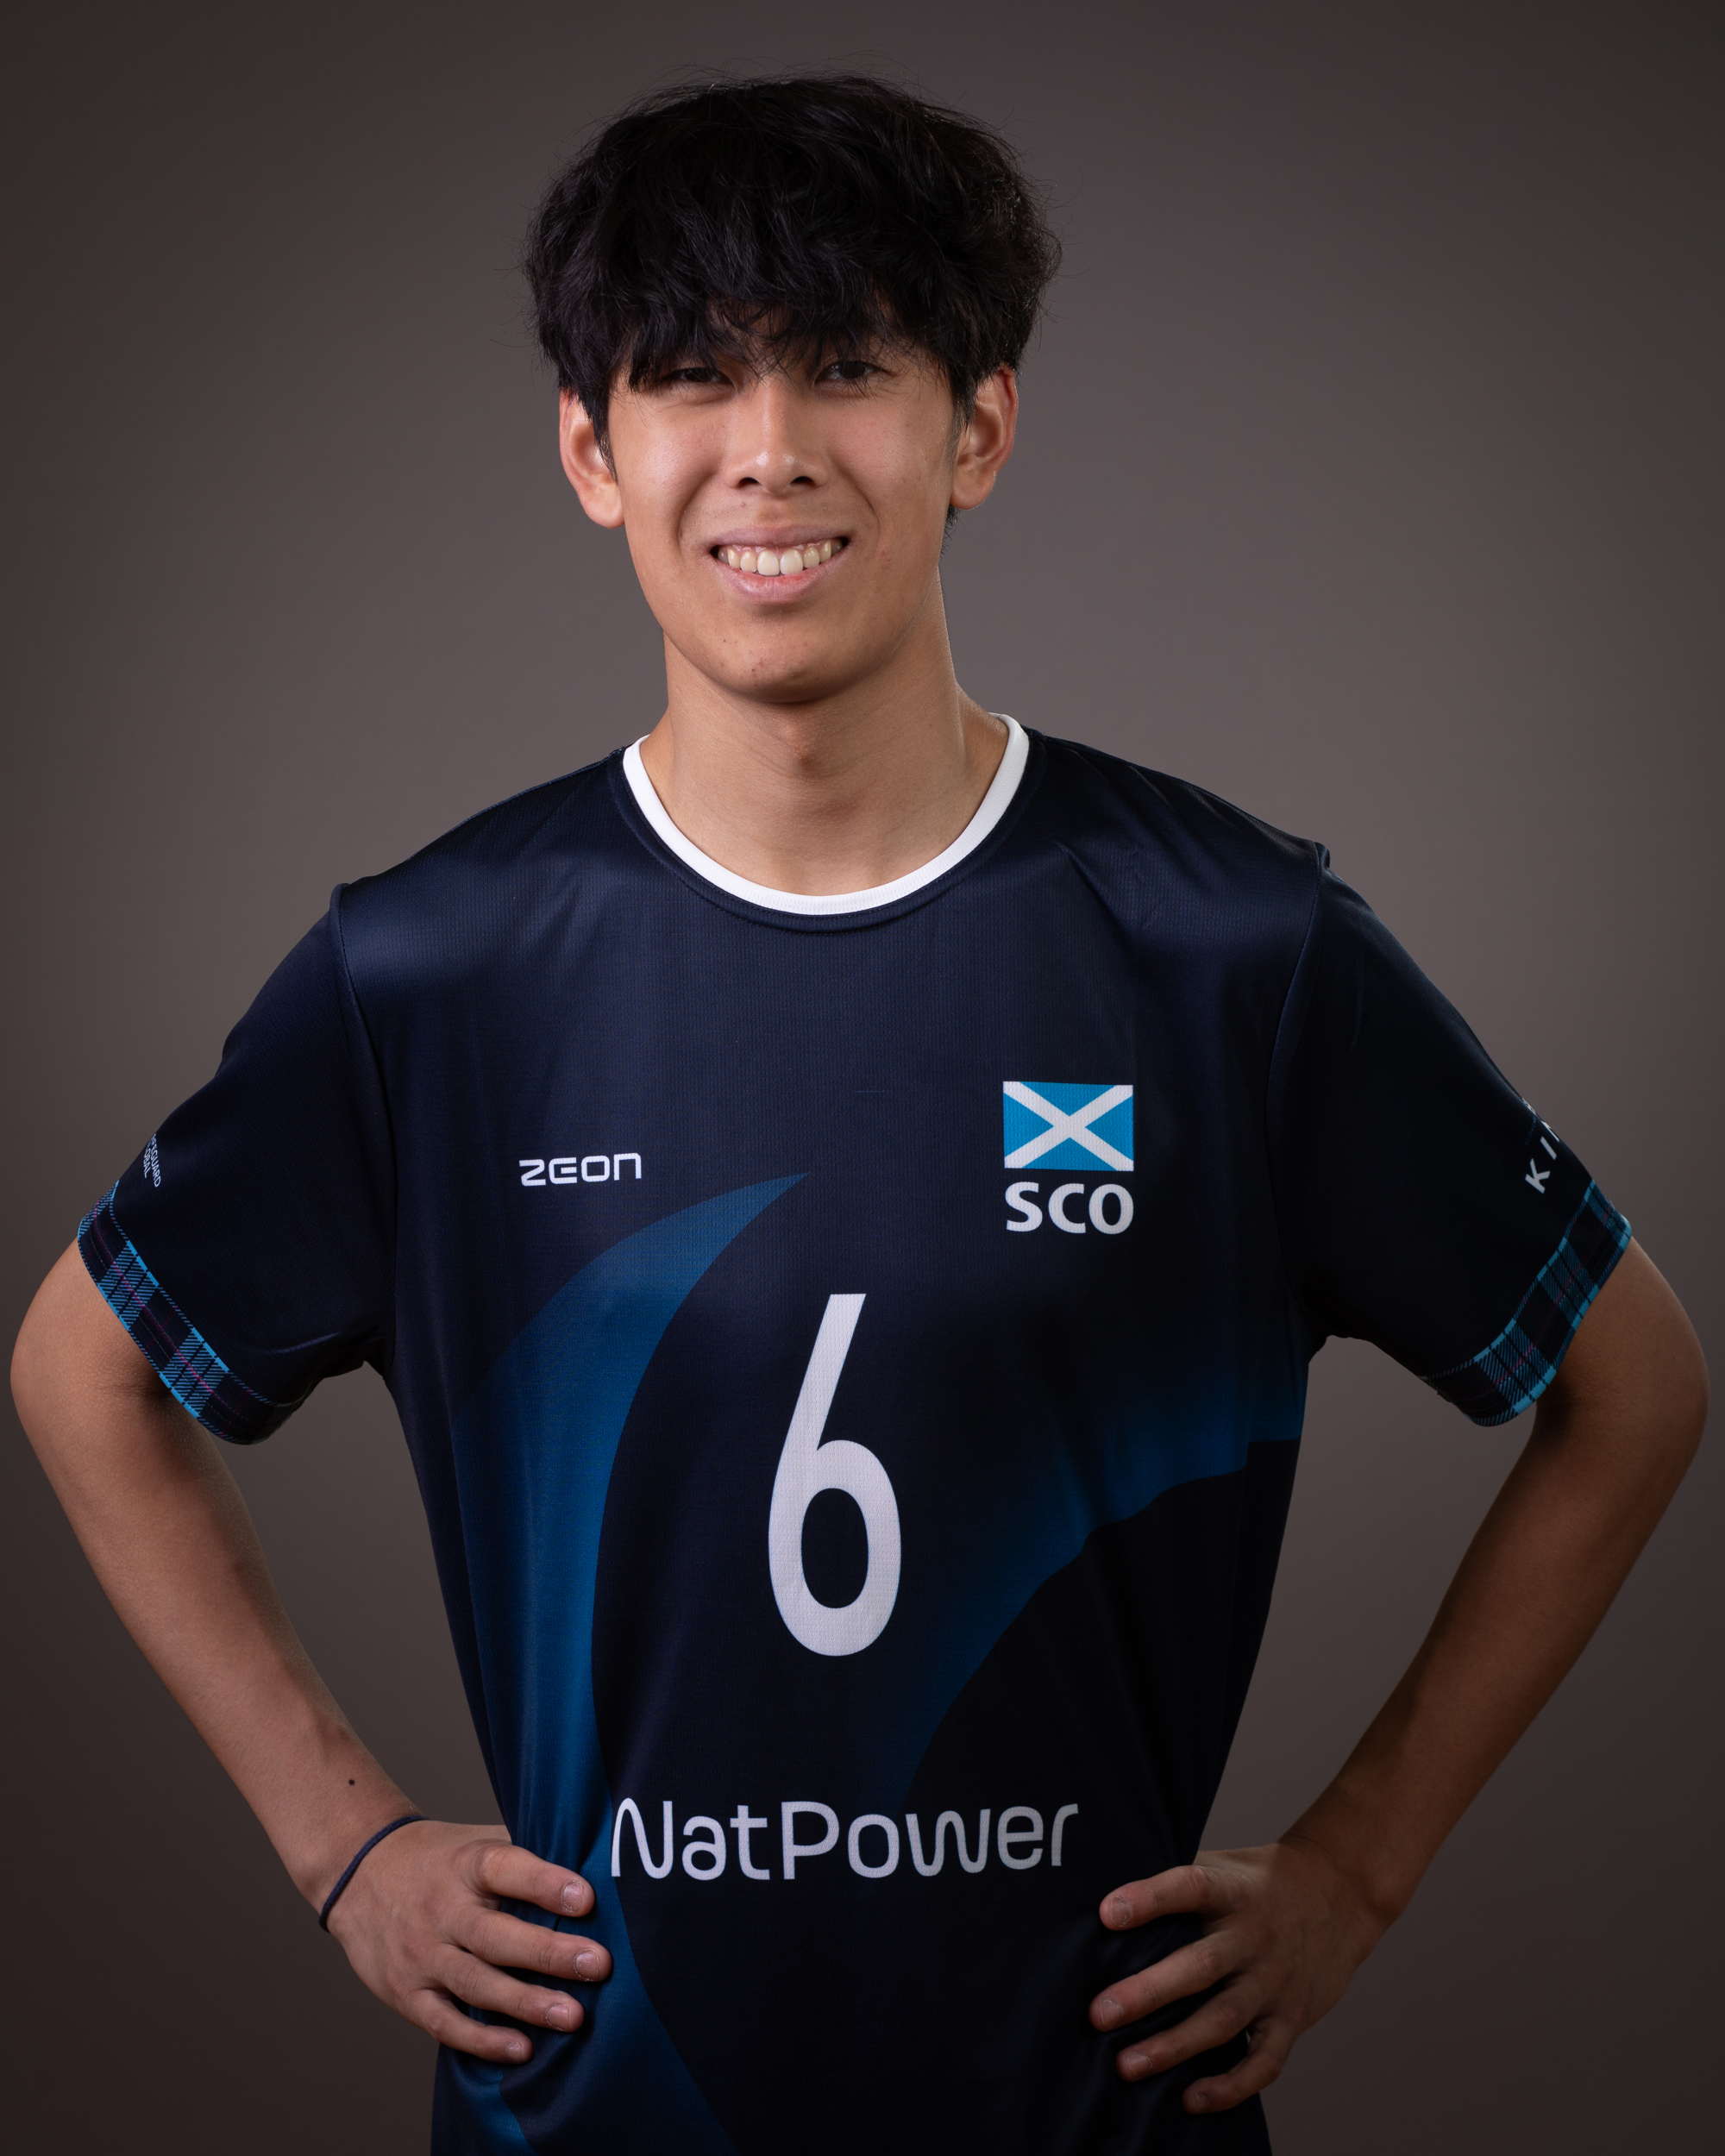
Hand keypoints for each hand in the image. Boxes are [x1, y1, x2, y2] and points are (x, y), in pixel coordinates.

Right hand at [325, 1819, 612, 2062]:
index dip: (545, 1883)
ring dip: (525, 2002)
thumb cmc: (442, 1859)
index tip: (586, 1897)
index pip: (506, 1869)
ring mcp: (422, 1954)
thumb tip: (599, 1864)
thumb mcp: (479, 1840)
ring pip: (475, 1982)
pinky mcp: (407, 1992)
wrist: (360, 1873)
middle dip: (548, 1953)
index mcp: (466, 1864)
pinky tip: (521, 2049)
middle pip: (496, 1935)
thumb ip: (528, 1853)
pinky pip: (445, 2022)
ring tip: (573, 2017)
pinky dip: (482, 2039)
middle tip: (599, 1965)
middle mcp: (443, 1909)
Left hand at [1087, 1836, 1384, 2111]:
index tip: (1107, 1913)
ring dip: (1175, 2046)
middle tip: (1098, 2015)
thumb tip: (1103, 1902)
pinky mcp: (1291, 2018)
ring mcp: (1275, 1981)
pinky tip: (1191, 2098)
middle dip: (1147, 1993)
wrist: (1340, 1894)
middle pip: (1200, 1966)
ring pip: (1224, 2019)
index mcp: (1231, 1890)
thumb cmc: (1259, 1883)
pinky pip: (1263, 2061)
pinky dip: (1230, 2086)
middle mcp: (1254, 1936)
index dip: (1149, 1898)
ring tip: (1127, 2065)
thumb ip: (1176, 1885)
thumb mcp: (1223, 1867)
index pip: (1190, 1887)